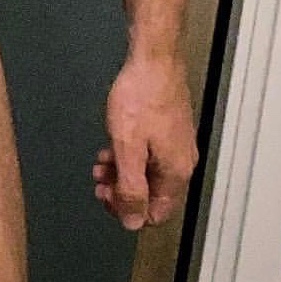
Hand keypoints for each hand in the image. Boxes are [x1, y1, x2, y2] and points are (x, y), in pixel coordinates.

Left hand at [93, 56, 198, 231]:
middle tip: (99, 180)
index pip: (155, 214)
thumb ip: (130, 188)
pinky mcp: (169, 129)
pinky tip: (112, 146)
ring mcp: (176, 144)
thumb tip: (132, 223)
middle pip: (152, 195)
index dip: (128, 212)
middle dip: (122, 191)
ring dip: (122, 173)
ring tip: (100, 163)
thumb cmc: (141, 99)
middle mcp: (181, 162)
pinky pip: (149, 155)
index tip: (106, 197)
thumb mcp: (128, 149)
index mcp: (176, 172)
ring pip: (148, 174)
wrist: (154, 58)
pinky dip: (129, 156)